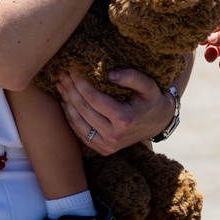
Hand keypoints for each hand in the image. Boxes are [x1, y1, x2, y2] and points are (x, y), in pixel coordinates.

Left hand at [56, 69, 173, 155]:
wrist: (158, 123)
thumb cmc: (152, 100)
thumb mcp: (148, 85)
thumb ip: (131, 77)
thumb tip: (108, 74)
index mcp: (124, 119)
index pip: (94, 99)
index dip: (81, 83)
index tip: (73, 69)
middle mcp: (114, 136)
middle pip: (83, 110)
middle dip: (71, 90)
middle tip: (63, 74)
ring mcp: (107, 146)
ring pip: (78, 123)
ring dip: (66, 103)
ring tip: (60, 86)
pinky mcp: (103, 150)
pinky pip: (80, 134)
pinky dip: (70, 117)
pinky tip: (65, 102)